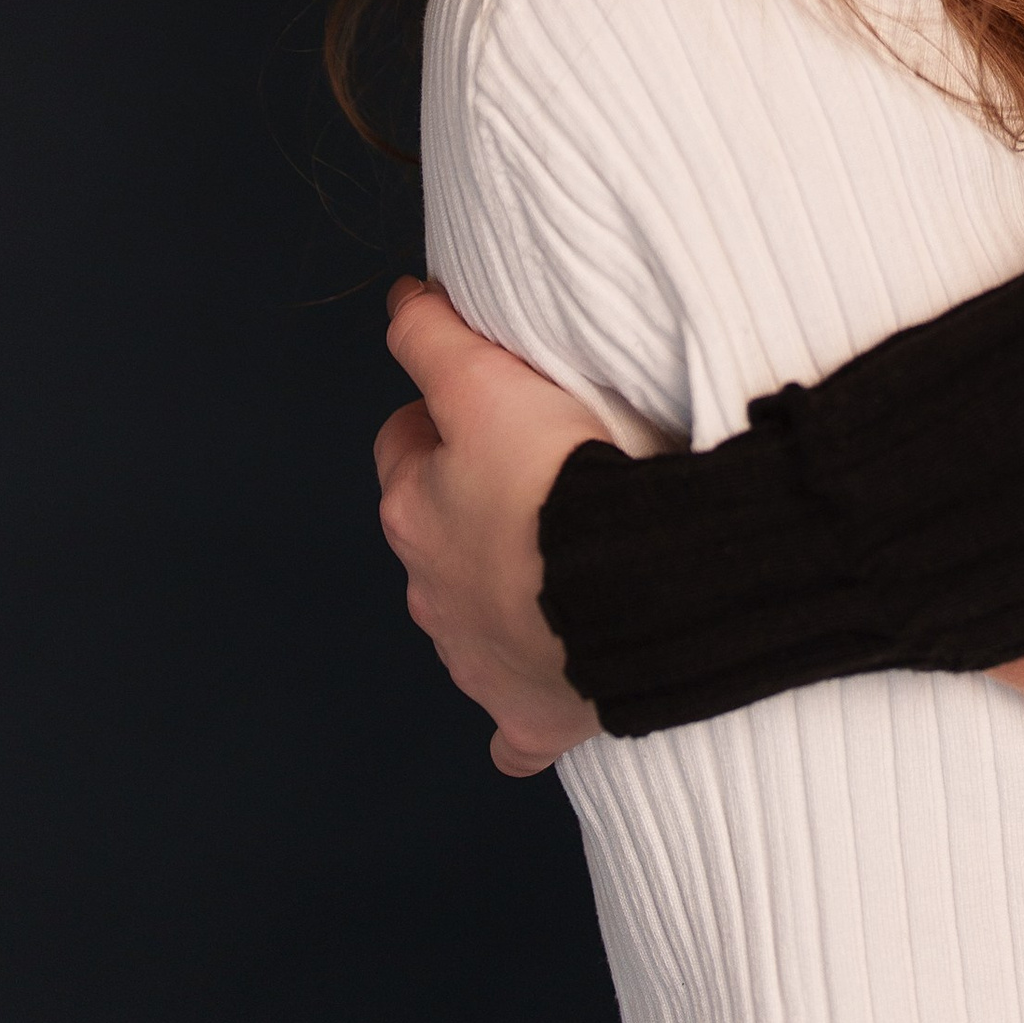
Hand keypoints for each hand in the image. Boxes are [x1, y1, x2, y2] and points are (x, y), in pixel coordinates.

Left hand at [374, 277, 608, 775]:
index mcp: (416, 511)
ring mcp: (476, 659)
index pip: (404, 445)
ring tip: (571, 556)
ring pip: (474, 617)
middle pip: (435, 531)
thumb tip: (399, 300)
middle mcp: (431, 590)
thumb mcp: (486, 384)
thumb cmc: (560, 483)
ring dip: (506, 589)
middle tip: (539, 473)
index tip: (489, 402)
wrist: (623, 588)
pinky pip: (515, 722)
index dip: (442, 416)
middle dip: (469, 505)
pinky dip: (528, 702)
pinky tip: (555, 684)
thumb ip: (434, 338)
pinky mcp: (526, 713)